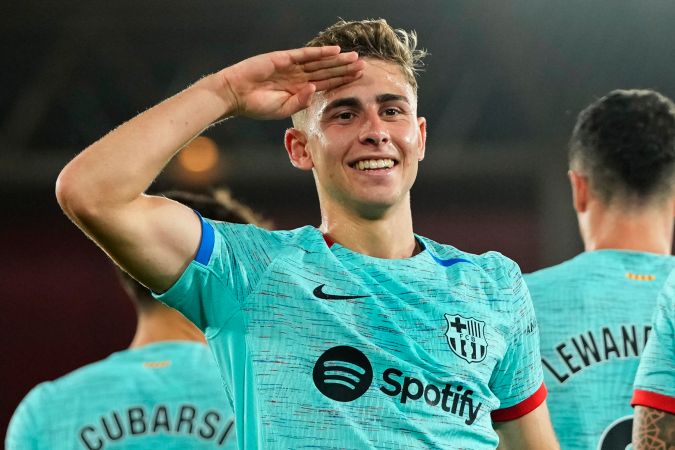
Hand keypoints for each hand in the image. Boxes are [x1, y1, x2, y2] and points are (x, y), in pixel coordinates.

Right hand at [221, 46, 363, 119]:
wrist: (235, 94)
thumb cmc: (256, 105)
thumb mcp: (282, 109)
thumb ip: (300, 101)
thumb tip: (316, 89)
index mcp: (299, 90)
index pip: (325, 84)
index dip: (342, 81)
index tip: (358, 80)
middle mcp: (298, 77)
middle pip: (327, 71)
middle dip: (345, 69)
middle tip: (364, 66)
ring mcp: (292, 66)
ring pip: (320, 62)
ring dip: (337, 60)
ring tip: (355, 58)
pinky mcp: (284, 58)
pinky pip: (306, 54)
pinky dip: (320, 52)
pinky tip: (335, 51)